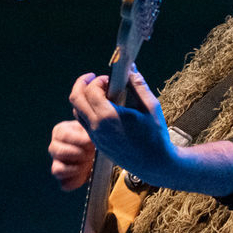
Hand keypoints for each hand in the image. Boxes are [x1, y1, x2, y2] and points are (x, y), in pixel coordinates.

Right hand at [48, 119, 95, 190]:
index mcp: (60, 131)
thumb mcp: (91, 129)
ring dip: (76, 169)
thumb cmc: (94, 137)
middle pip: (59, 152)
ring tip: (88, 164)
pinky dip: (77, 181)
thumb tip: (90, 139)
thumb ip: (89, 131)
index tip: (92, 143)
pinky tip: (87, 174)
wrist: (99, 151)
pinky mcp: (63, 178)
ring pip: (57, 170)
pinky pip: (65, 184)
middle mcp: (54, 147)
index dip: (79, 141)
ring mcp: (56, 163)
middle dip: (79, 154)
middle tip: (91, 154)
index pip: (64, 136)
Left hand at [67, 68, 177, 187]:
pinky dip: (87, 110)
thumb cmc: (156, 136)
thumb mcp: (151, 107)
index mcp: (109, 118)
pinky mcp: (97, 144)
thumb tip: (130, 68)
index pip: (91, 90)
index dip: (99, 80)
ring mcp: (95, 137)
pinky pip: (83, 123)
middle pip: (75, 99)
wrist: (155, 165)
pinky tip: (101, 107)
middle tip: (92, 77)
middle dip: (82, 84)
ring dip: (83, 97)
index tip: (111, 79)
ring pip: (77, 111)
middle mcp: (97, 128)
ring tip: (97, 91)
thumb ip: (138, 85)